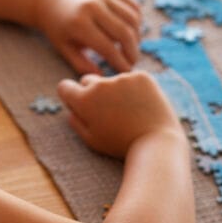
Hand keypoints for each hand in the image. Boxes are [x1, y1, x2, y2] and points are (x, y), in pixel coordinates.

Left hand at [33, 0, 141, 73]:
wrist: (50, 1)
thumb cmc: (58, 30)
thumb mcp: (65, 50)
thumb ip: (82, 65)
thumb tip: (102, 77)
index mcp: (79, 23)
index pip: (108, 47)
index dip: (120, 62)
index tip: (126, 72)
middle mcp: (93, 5)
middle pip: (124, 32)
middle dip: (132, 51)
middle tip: (132, 62)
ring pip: (132, 18)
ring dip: (136, 36)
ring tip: (131, 48)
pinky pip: (132, 6)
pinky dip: (136, 21)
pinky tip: (131, 32)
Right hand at [56, 71, 183, 158]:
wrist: (156, 143)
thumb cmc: (121, 146)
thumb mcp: (91, 140)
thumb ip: (76, 122)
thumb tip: (71, 108)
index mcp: (84, 100)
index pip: (65, 87)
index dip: (71, 96)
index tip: (80, 105)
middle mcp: (100, 84)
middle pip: (88, 81)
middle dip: (94, 92)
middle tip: (109, 112)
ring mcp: (122, 78)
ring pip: (113, 81)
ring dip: (117, 92)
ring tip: (131, 114)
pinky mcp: (142, 76)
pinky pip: (132, 79)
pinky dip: (136, 89)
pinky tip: (143, 106)